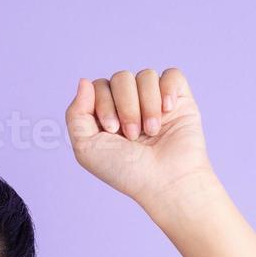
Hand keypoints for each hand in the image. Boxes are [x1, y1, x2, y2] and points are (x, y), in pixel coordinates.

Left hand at [65, 68, 214, 208]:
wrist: (164, 181)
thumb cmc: (125, 171)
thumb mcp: (85, 148)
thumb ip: (75, 114)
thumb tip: (84, 81)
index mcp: (106, 114)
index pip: (99, 86)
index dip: (103, 103)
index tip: (112, 130)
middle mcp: (130, 104)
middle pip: (121, 77)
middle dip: (126, 106)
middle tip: (132, 135)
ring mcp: (154, 101)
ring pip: (146, 75)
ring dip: (147, 104)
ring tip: (151, 131)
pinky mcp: (179, 100)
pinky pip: (172, 75)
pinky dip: (168, 90)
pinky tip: (168, 111)